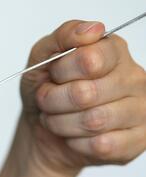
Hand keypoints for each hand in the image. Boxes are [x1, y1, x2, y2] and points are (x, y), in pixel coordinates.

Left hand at [20, 20, 145, 175]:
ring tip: (58, 118)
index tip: (53, 75)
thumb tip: (92, 29)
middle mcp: (134, 77)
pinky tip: (75, 136)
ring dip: (61, 123)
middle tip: (48, 100)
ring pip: (93, 121)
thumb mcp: (41, 59)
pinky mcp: (137, 141)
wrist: (42, 129)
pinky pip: (102, 146)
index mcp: (113, 51)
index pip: (89, 59)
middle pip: (86, 93)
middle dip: (53, 100)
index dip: (60, 72)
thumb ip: (62, 37)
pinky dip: (76, 142)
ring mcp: (140, 110)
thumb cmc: (46, 90)